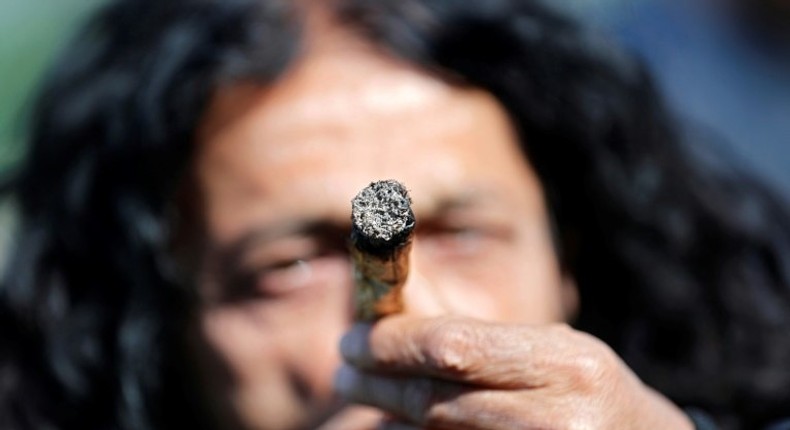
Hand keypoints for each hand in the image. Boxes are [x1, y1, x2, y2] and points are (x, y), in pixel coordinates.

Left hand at [335, 316, 693, 429]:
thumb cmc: (590, 394)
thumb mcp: (550, 351)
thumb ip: (477, 331)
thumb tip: (400, 294)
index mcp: (565, 362)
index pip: (453, 347)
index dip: (390, 344)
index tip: (351, 340)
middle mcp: (560, 416)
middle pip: (435, 400)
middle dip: (375, 384)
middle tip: (342, 371)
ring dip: (389, 422)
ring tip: (368, 406)